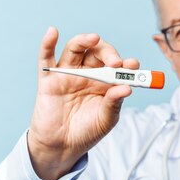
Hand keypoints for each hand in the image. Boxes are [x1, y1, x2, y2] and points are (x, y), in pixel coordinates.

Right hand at [27, 27, 137, 179]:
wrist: (62, 147)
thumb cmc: (87, 132)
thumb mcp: (106, 119)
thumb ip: (115, 103)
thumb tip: (127, 88)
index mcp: (105, 82)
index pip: (117, 66)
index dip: (126, 64)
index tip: (133, 66)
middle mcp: (87, 74)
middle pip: (97, 52)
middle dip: (108, 53)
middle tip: (115, 62)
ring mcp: (68, 74)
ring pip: (75, 49)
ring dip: (84, 41)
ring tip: (93, 39)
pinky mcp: (48, 80)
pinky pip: (46, 58)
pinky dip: (47, 43)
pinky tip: (52, 33)